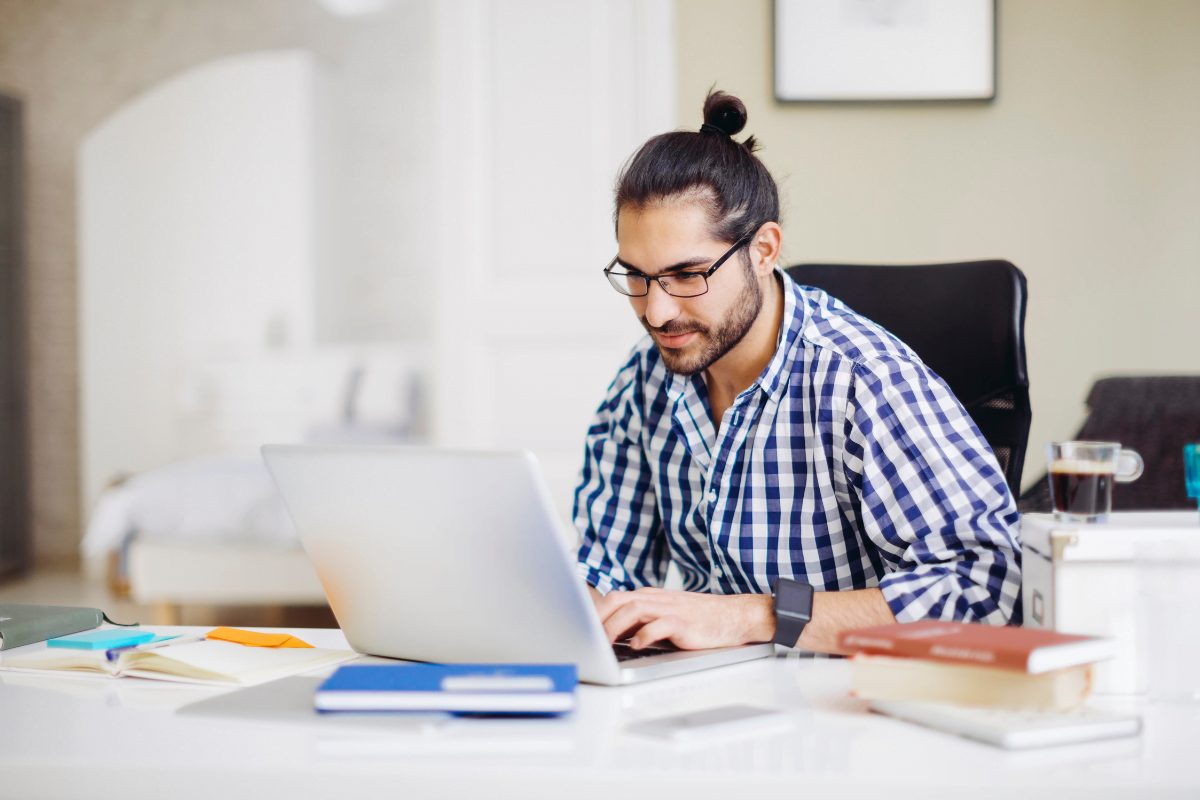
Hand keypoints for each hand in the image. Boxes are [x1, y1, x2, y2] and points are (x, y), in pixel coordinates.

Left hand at [592, 587, 773, 649]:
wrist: (733, 616)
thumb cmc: (697, 620)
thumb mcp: (664, 616)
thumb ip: (640, 622)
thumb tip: (610, 637)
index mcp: (649, 597)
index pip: (614, 598)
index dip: (594, 613)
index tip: (580, 629)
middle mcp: (656, 599)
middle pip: (619, 600)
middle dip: (599, 618)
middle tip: (586, 637)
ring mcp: (670, 609)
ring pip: (634, 609)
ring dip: (615, 626)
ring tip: (604, 643)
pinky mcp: (684, 622)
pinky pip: (660, 624)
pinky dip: (645, 634)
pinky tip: (636, 645)